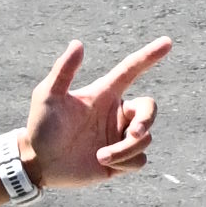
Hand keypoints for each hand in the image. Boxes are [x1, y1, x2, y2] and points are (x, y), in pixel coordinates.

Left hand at [21, 35, 170, 188]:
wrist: (38, 163)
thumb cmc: (41, 126)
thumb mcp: (48, 96)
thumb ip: (63, 71)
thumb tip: (77, 44)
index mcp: (105, 94)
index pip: (132, 70)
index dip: (149, 56)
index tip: (167, 42)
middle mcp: (116, 114)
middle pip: (150, 109)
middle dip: (147, 121)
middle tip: (134, 133)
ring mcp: (119, 138)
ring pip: (144, 140)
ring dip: (125, 149)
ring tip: (100, 156)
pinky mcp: (119, 162)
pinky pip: (139, 161)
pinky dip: (126, 163)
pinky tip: (104, 164)